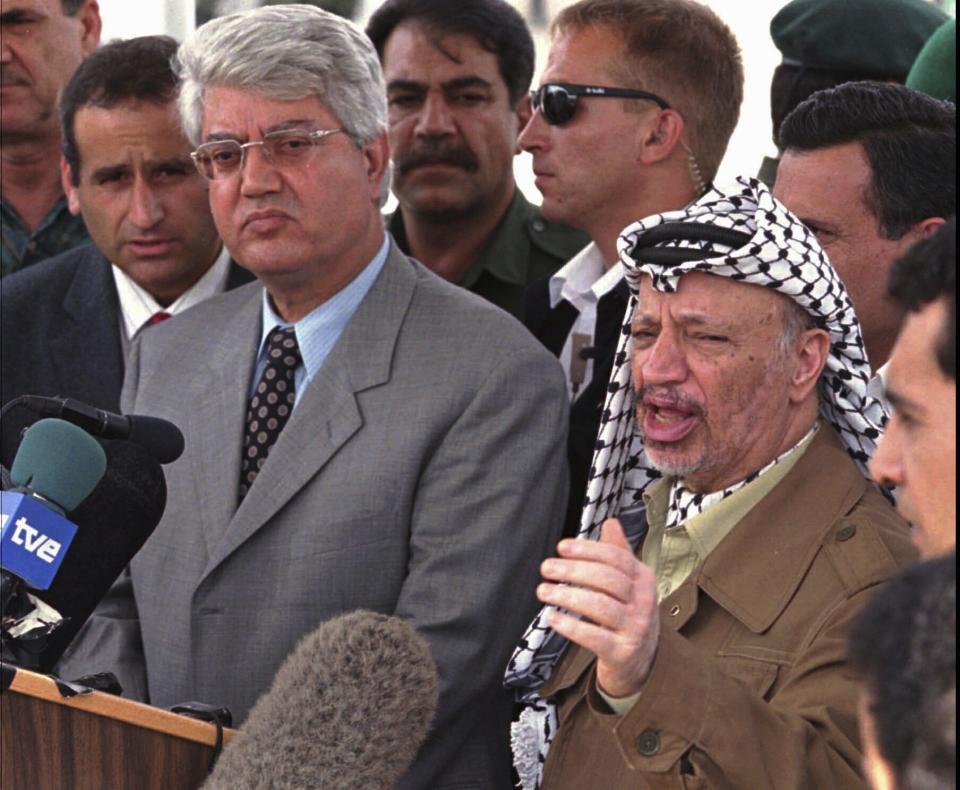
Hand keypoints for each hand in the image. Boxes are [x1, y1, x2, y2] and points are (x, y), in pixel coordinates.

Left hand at [537, 518, 659, 698]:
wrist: (642, 661)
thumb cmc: (627, 612)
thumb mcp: (629, 582)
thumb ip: (618, 552)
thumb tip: (611, 522)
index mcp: (643, 578)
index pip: (616, 557)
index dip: (587, 550)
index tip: (561, 547)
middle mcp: (644, 601)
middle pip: (608, 579)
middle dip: (573, 571)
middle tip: (546, 568)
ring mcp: (635, 628)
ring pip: (600, 606)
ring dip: (567, 596)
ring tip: (543, 591)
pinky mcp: (622, 652)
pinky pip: (595, 637)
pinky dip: (571, 626)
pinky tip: (552, 618)